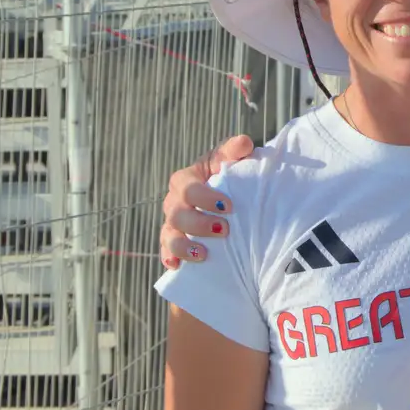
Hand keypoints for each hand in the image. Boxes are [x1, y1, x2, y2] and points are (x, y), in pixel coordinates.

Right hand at [158, 134, 255, 269]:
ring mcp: (172, 223)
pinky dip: (170, 258)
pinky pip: (166, 251)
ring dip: (184, 246)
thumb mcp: (229, 160)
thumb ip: (235, 151)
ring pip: (169, 235)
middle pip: (177, 214)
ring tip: (203, 254)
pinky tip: (178, 266)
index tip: (229, 206)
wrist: (223, 195)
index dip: (205, 198)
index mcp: (186, 180)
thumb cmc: (226, 175)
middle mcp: (174, 201)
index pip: (188, 188)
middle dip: (199, 224)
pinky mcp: (173, 242)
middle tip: (224, 230)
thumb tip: (244, 143)